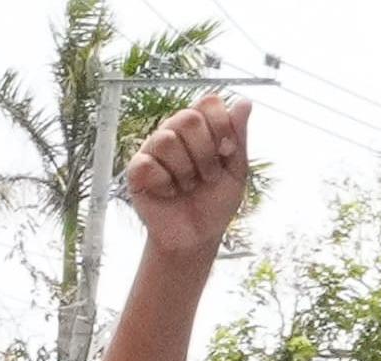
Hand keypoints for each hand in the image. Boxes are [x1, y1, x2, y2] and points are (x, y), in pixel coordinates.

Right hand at [119, 94, 254, 260]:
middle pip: (188, 118)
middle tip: (208, 175)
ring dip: (185, 170)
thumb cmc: (214, 203)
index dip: (221, 125)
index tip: (227, 151)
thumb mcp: (236, 171)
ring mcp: (153, 150)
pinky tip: (169, 193)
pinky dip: (165, 183)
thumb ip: (238, 136)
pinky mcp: (136, 171)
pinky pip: (147, 164)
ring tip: (188, 186)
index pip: (207, 102)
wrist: (196, 237)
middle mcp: (174, 133)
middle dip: (204, 152)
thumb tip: (244, 102)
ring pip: (166, 139)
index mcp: (200, 128)